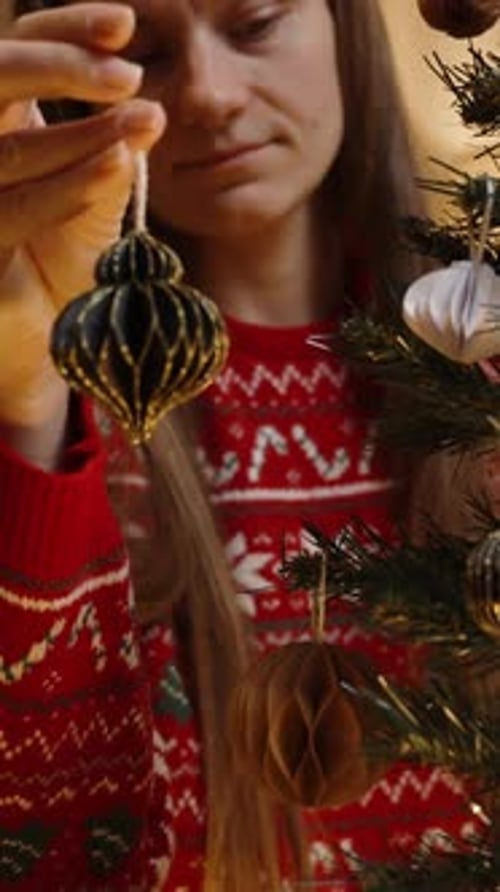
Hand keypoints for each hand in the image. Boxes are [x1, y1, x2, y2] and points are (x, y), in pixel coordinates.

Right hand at [0, 2, 165, 440]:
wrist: (48, 337)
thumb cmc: (67, 259)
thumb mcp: (94, 195)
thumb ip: (107, 151)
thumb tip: (145, 108)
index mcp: (0, 123)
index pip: (17, 51)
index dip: (64, 30)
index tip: (125, 24)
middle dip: (59, 64)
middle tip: (128, 72)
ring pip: (8, 148)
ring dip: (80, 130)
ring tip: (144, 120)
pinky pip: (14, 209)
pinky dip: (67, 184)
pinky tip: (117, 164)